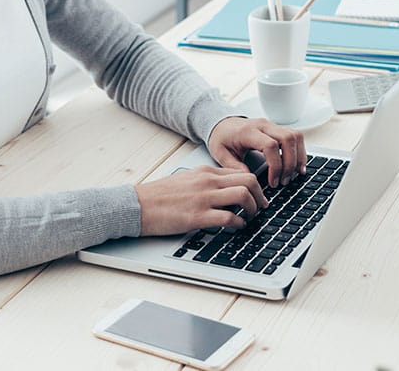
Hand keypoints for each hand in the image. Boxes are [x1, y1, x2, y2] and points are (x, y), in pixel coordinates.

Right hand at [134, 166, 267, 235]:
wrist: (137, 205)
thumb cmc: (159, 196)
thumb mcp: (186, 180)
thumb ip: (206, 183)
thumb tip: (225, 192)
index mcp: (204, 172)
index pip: (241, 173)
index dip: (256, 187)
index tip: (258, 197)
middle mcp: (207, 182)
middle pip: (249, 181)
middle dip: (261, 196)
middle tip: (261, 208)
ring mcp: (203, 198)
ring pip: (243, 195)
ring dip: (253, 209)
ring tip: (250, 218)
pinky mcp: (197, 216)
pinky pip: (229, 217)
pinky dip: (239, 224)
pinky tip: (235, 227)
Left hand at [207, 116, 306, 188]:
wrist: (221, 124)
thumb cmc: (221, 138)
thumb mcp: (220, 154)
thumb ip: (233, 167)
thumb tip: (250, 179)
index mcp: (247, 132)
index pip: (270, 145)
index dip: (276, 166)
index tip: (273, 182)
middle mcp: (262, 125)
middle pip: (288, 139)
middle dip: (290, 163)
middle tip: (284, 181)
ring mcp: (272, 125)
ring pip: (295, 136)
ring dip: (299, 157)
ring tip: (294, 175)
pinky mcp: (277, 128)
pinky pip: (295, 136)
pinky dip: (300, 151)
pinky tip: (297, 165)